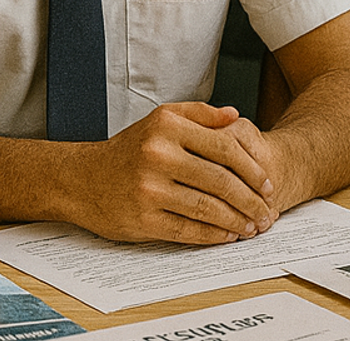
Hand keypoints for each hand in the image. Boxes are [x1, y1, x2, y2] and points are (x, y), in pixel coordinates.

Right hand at [62, 102, 278, 244]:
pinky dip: (214, 235)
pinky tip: (228, 235)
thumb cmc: (128, 150)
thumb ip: (199, 114)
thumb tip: (236, 116)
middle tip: (267, 211)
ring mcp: (149, 189)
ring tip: (253, 226)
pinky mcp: (143, 218)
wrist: (81, 179)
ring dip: (237, 221)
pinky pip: (189, 230)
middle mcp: (158, 155)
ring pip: (208, 208)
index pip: (225, 147)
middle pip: (221, 180)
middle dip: (252, 200)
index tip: (267, 183)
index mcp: (168, 127)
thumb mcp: (160, 119)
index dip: (253, 168)